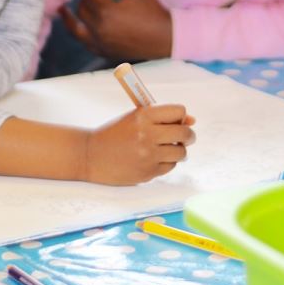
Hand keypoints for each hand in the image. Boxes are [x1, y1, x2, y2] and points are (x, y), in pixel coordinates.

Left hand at [59, 0, 173, 59]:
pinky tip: (77, 29)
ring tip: (63, 10)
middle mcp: (99, 28)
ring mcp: (100, 42)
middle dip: (87, 1)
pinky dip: (79, 34)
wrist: (165, 38)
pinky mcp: (104, 51)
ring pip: (76, 29)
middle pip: (82, 10)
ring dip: (71, 18)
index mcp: (107, 11)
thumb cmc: (152, 11)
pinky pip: (84, 43)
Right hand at [82, 104, 196, 184]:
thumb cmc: (115, 134)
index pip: (178, 111)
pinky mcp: (147, 172)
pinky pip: (170, 166)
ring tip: (167, 148)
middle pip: (185, 133)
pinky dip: (166, 162)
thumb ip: (163, 117)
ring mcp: (147, 156)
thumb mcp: (135, 118)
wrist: (91, 156)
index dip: (181, 116)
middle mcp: (147, 135)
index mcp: (143, 116)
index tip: (177, 121)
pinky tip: (154, 158)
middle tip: (184, 136)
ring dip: (178, 150)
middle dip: (188, 135)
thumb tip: (192, 120)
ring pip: (181, 152)